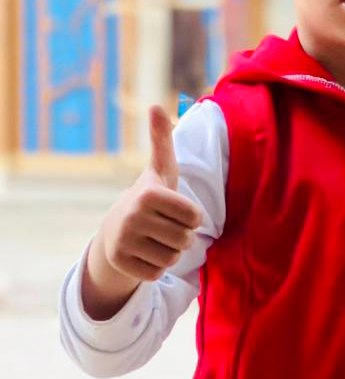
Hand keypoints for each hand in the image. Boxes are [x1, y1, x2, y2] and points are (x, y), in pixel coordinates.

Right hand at [83, 106, 201, 317]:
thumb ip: (162, 139)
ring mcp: (124, 243)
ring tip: (154, 239)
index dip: (191, 217)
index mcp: (148, 195)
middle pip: (186, 239)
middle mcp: (132, 218)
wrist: (115, 230)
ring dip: (170, 252)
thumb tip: (156, 105)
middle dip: (180, 235)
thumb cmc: (149, 197)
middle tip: (161, 226)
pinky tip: (144, 254)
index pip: (195, 218)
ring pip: (174, 259)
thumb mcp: (160, 169)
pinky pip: (158, 274)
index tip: (172, 210)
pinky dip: (156, 267)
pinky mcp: (121, 265)